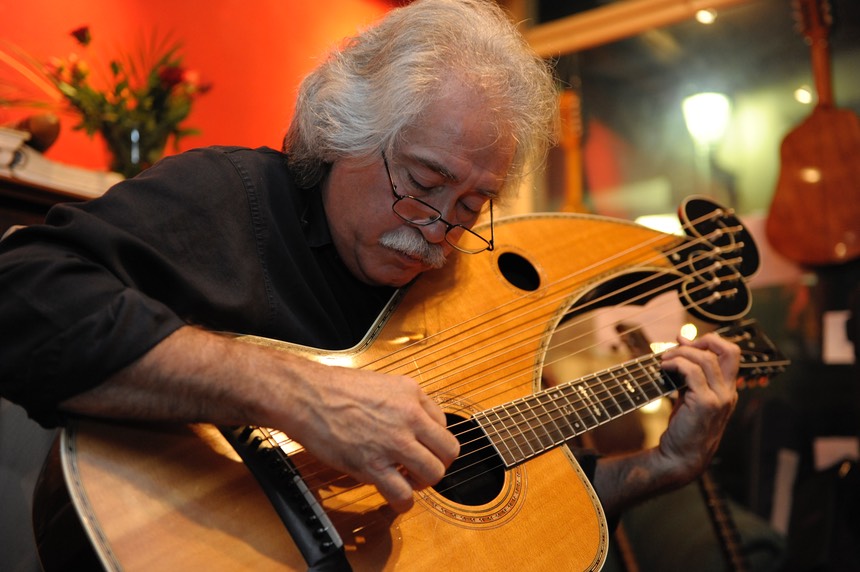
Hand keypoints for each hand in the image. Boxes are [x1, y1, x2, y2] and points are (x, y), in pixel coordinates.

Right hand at [280, 362, 460, 513]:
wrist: (306, 395)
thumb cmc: (334, 388)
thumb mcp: (380, 382)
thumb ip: (401, 402)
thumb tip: (411, 423)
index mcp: (412, 393)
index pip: (443, 424)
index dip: (432, 440)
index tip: (419, 446)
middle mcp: (409, 416)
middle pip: (449, 450)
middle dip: (438, 463)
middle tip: (421, 468)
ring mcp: (394, 442)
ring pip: (433, 473)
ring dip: (423, 483)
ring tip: (408, 481)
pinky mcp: (373, 465)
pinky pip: (403, 494)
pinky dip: (403, 502)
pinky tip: (395, 497)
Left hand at [657, 332, 739, 479]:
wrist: (680, 457)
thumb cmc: (684, 427)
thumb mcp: (690, 395)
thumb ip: (689, 373)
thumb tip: (681, 343)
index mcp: (728, 389)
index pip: (731, 354)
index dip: (709, 342)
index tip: (684, 342)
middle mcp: (729, 392)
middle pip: (730, 351)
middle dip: (705, 340)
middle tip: (680, 345)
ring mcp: (720, 398)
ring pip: (706, 359)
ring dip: (681, 353)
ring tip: (664, 359)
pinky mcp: (706, 404)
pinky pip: (692, 372)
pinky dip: (676, 364)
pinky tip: (663, 368)